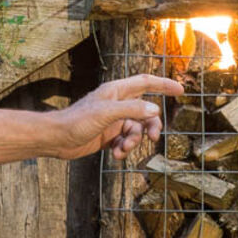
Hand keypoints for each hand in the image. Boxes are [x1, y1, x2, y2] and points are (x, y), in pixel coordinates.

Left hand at [50, 73, 184, 159]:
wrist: (56, 139)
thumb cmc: (77, 121)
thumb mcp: (107, 114)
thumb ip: (132, 110)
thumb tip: (155, 110)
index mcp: (116, 91)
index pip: (145, 83)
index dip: (164, 85)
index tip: (181, 90)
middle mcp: (117, 104)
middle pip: (146, 112)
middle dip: (151, 126)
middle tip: (154, 138)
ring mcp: (113, 120)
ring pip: (136, 130)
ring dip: (133, 142)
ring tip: (122, 150)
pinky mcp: (108, 135)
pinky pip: (125, 141)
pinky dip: (123, 149)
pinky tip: (115, 154)